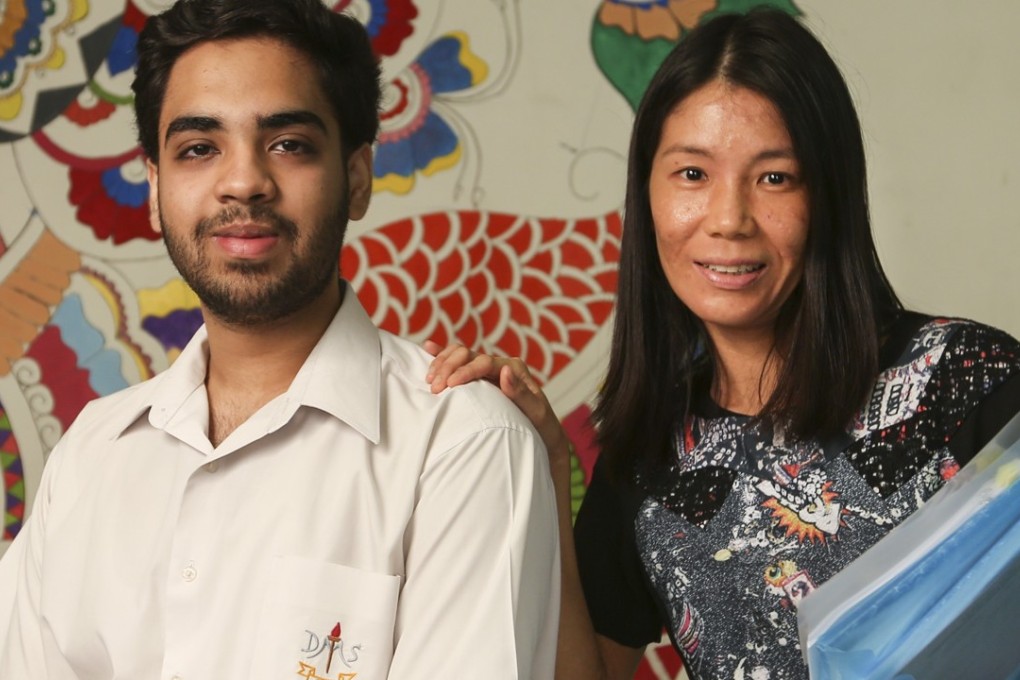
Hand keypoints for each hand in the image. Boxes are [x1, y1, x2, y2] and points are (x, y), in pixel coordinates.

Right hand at [424, 341, 571, 465]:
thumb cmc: (540, 424)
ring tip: (429, 380)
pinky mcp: (479, 378)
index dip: (465, 371)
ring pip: (460, 355)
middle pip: (468, 355)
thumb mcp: (535, 411)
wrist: (541, 432)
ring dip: (442, 363)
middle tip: (434, 387)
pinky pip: (458, 362)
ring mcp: (488, 370)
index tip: (449, 384)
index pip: (484, 362)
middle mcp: (499, 365)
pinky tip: (428, 348)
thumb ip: (520, 392)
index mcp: (514, 368)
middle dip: (449, 367)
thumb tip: (504, 370)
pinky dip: (442, 356)